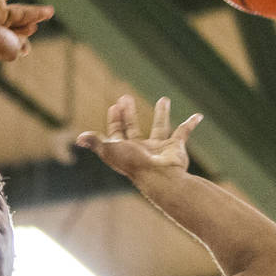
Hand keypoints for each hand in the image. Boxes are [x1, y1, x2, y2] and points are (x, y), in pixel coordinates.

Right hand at [0, 0, 53, 60]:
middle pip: (20, 23)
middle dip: (33, 22)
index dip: (24, 40)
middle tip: (48, 14)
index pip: (15, 39)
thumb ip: (21, 46)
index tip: (28, 43)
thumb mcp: (13, 50)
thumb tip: (26, 48)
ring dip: (35, 10)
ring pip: (20, 10)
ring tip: (50, 11)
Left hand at [76, 95, 201, 180]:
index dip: (114, 120)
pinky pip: (184, 133)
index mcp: (125, 150)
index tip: (115, 106)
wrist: (161, 178)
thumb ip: (95, 142)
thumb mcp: (111, 150)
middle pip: (133, 129)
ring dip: (162, 114)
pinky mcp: (175, 149)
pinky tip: (198, 115)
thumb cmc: (134, 164)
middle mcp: (141, 150)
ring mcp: (159, 149)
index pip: (117, 133)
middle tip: (126, 97)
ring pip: (160, 128)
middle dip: (129, 114)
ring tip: (164, 98)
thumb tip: (78, 138)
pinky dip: (191, 124)